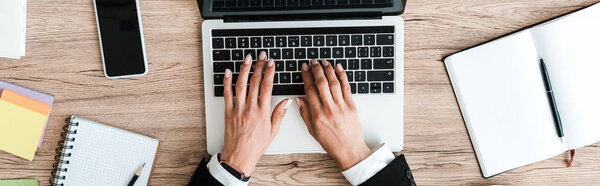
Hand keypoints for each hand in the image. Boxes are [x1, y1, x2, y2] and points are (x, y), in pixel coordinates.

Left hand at [220, 51, 291, 174]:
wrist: (239, 155)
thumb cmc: (256, 145)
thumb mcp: (273, 131)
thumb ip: (279, 114)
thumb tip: (287, 101)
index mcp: (262, 112)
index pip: (267, 87)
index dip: (269, 72)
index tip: (271, 63)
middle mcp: (250, 108)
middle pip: (254, 82)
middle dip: (258, 66)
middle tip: (261, 56)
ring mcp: (238, 109)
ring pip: (241, 85)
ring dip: (244, 70)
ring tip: (247, 58)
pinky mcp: (228, 112)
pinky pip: (227, 94)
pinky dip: (226, 82)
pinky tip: (228, 72)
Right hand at [296, 59, 371, 170]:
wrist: (350, 149)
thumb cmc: (331, 142)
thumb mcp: (313, 130)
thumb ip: (305, 113)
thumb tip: (298, 99)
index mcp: (318, 115)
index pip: (310, 90)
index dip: (306, 76)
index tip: (304, 68)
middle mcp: (329, 109)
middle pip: (321, 83)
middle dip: (316, 69)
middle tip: (313, 61)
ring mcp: (342, 107)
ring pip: (334, 83)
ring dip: (328, 70)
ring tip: (324, 62)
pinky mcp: (352, 106)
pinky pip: (347, 87)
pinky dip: (343, 76)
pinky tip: (338, 68)